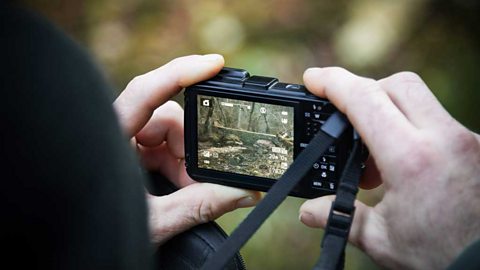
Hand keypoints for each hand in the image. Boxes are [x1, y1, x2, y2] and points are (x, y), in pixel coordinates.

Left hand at [114, 55, 260, 244]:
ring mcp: (123, 144)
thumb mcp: (152, 223)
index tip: (214, 64)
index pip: (145, 91)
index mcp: (109, 140)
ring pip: (167, 135)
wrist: (75, 247)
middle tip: (203, 179)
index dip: (181, 72)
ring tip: (191, 191)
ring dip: (187, 162)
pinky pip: (162, 149)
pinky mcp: (129, 156)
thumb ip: (198, 206)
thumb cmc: (96, 236)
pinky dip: (178, 167)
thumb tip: (245, 191)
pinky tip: (182, 188)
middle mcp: (115, 134)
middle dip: (192, 147)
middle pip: (166, 118)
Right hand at [299, 68, 479, 268]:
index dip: (333, 83)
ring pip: (421, 100)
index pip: (365, 100)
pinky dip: (413, 129)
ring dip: (390, 113)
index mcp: (412, 159)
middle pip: (398, 84)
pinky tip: (404, 164)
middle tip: (346, 121)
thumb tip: (308, 212)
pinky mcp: (478, 147)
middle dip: (365, 92)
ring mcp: (467, 140)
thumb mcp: (382, 240)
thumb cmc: (443, 257)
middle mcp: (444, 139)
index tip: (313, 79)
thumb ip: (340, 217)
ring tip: (375, 159)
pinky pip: (438, 121)